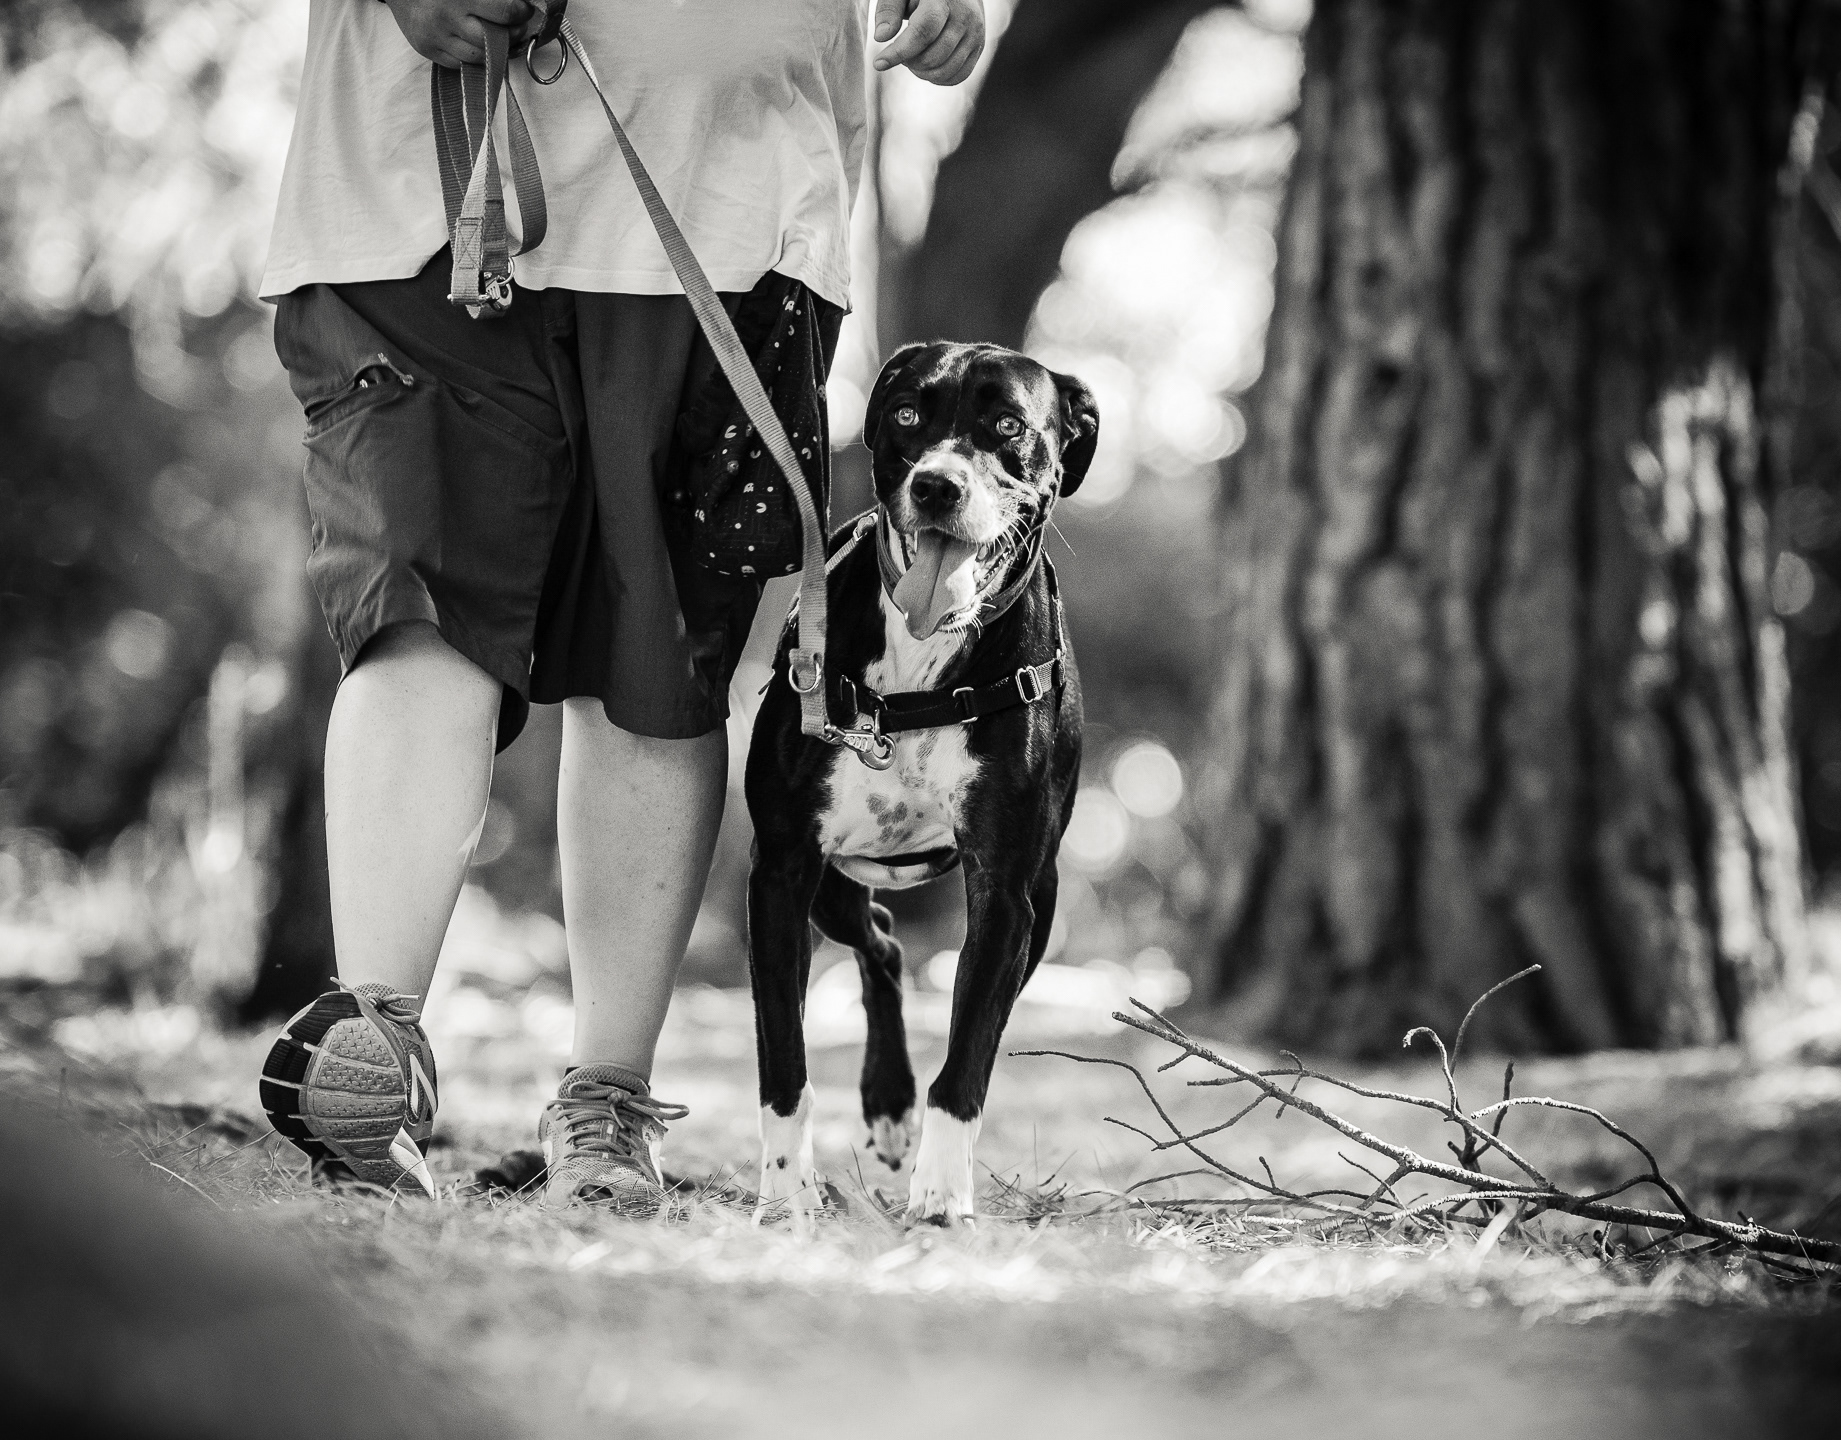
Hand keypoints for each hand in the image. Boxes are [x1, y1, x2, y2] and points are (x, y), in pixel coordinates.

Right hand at [382, 0, 534, 68]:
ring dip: (495, 51)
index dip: (520, 13)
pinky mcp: (426, 50)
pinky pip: (460, 64)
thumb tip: (520, 6)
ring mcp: (435, 37)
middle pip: (493, 40)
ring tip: (500, 38)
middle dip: (512, 35)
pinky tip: (477, 45)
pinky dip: (474, 57)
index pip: (504, 12)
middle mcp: (445, 18)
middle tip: (516, 27)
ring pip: (479, 57)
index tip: (524, 10)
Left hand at [872, 0, 985, 85]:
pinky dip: (938, 79)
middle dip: (909, 62)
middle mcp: (965, 16)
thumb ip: (888, 10)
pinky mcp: (979, 47)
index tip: (879, 63)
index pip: (923, 32)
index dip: (900, 51)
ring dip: (922, 72)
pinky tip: (927, 67)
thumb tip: (881, 37)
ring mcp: (975, 33)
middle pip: (933, 56)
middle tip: (901, 51)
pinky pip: (958, 76)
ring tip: (913, 58)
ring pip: (945, 71)